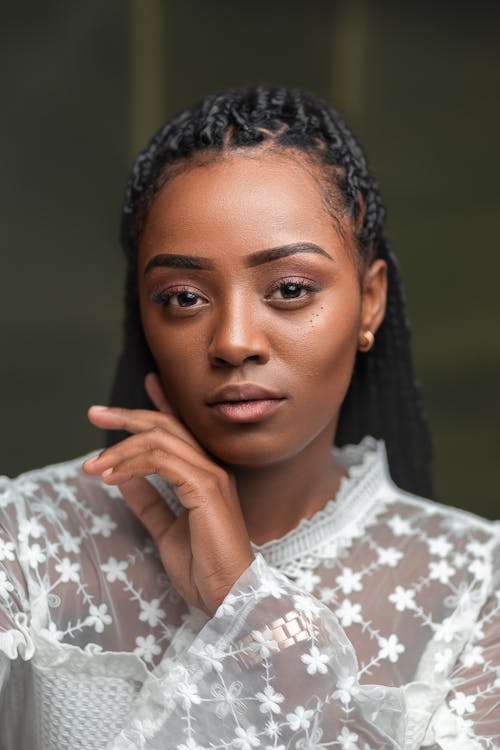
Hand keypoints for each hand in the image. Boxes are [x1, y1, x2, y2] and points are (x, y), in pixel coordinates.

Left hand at [82, 374, 253, 615]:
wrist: (227, 593)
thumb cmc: (203, 566)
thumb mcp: (165, 529)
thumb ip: (148, 501)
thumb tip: (123, 477)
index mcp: (204, 474)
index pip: (178, 429)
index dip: (156, 405)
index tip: (129, 397)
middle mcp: (210, 466)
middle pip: (166, 425)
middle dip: (127, 416)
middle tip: (94, 413)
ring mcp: (211, 474)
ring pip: (160, 440)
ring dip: (120, 449)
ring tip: (92, 465)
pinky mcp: (206, 487)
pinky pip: (162, 462)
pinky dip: (132, 465)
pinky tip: (111, 477)